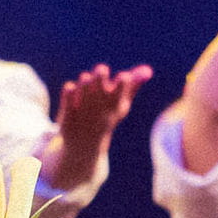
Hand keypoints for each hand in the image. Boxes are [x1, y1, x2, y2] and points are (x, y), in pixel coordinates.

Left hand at [45, 62, 152, 189]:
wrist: (84, 147)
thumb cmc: (106, 120)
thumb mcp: (121, 105)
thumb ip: (133, 86)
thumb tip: (148, 70)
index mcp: (116, 106)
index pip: (122, 88)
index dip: (122, 82)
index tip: (123, 77)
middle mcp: (101, 109)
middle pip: (100, 81)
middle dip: (100, 74)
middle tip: (101, 71)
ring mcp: (84, 112)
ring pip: (85, 83)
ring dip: (85, 80)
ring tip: (86, 81)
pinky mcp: (68, 115)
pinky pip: (68, 93)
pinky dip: (69, 90)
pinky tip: (71, 90)